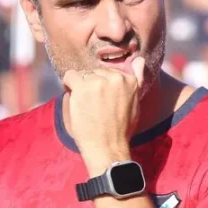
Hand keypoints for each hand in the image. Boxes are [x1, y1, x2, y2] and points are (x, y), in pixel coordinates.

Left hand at [62, 57, 144, 172]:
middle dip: (92, 86)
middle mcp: (115, 77)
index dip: (104, 88)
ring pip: (82, 75)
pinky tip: (75, 100)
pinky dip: (68, 86)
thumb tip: (139, 60)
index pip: (109, 73)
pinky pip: (70, 76)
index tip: (105, 104)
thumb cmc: (121, 129)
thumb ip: (137, 80)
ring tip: (87, 106)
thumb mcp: (135, 103)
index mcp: (129, 80)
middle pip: (95, 72)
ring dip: (80, 88)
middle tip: (95, 107)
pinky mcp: (82, 87)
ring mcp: (98, 81)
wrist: (108, 147)